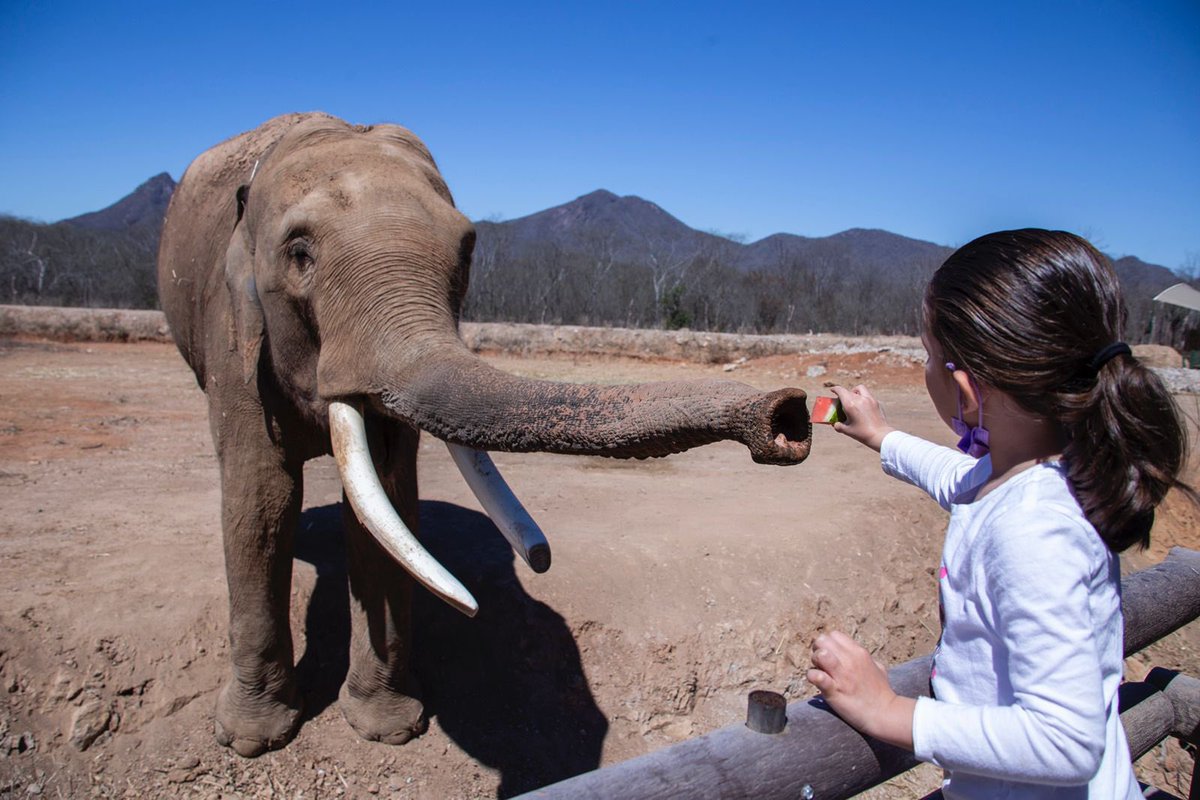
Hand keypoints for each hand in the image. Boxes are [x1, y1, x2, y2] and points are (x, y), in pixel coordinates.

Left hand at [807, 630, 913, 748]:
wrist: (884, 714)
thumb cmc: (881, 692)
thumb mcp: (878, 668)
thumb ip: (869, 659)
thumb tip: (864, 657)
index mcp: (859, 652)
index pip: (834, 635)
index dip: (828, 644)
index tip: (830, 656)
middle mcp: (850, 660)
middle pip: (822, 641)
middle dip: (818, 650)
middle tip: (822, 665)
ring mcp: (842, 675)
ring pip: (819, 654)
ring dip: (815, 662)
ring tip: (820, 672)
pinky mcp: (834, 690)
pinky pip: (816, 676)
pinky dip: (812, 677)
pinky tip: (817, 682)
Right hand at [830, 385, 894, 450]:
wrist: (880, 435)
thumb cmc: (862, 434)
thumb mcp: (847, 431)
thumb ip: (838, 426)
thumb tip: (835, 424)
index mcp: (850, 404)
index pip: (840, 391)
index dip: (835, 389)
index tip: (832, 390)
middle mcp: (859, 399)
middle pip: (849, 391)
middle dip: (844, 394)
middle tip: (842, 400)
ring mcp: (869, 399)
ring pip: (860, 389)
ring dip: (854, 391)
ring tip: (853, 399)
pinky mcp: (876, 402)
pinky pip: (867, 395)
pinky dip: (863, 397)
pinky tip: (863, 406)